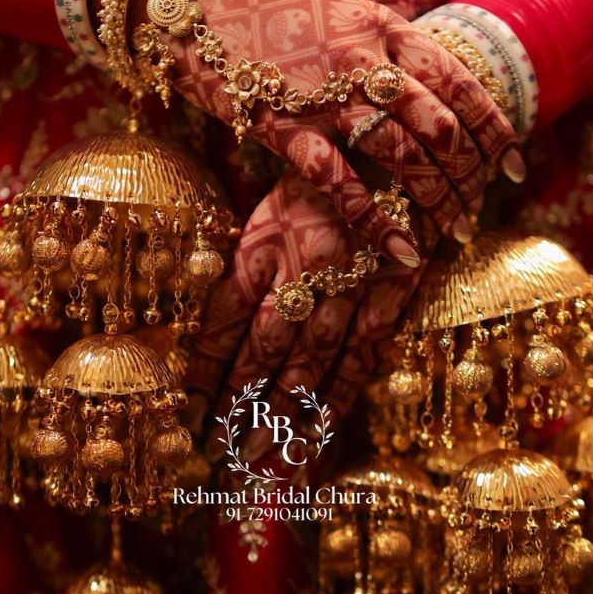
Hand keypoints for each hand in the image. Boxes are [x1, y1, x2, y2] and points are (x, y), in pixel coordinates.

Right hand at [132, 0, 523, 261]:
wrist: (199, 11)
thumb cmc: (280, 9)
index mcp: (385, 28)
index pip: (459, 80)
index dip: (495, 126)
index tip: (518, 164)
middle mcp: (364, 60)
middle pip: (440, 122)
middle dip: (472, 172)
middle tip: (484, 207)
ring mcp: (325, 96)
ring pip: (401, 154)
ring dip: (436, 198)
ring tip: (455, 232)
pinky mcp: (286, 129)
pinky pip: (340, 183)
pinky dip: (374, 221)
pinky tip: (401, 250)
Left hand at [183, 170, 419, 460]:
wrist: (407, 139)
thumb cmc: (329, 168)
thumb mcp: (276, 199)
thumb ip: (251, 255)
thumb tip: (220, 315)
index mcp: (263, 239)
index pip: (222, 315)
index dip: (203, 364)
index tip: (186, 404)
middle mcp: (300, 266)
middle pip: (262, 347)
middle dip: (238, 399)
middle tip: (217, 446)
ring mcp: (348, 282)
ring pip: (309, 360)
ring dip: (282, 411)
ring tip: (258, 454)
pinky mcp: (390, 292)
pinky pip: (361, 356)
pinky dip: (338, 397)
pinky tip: (318, 430)